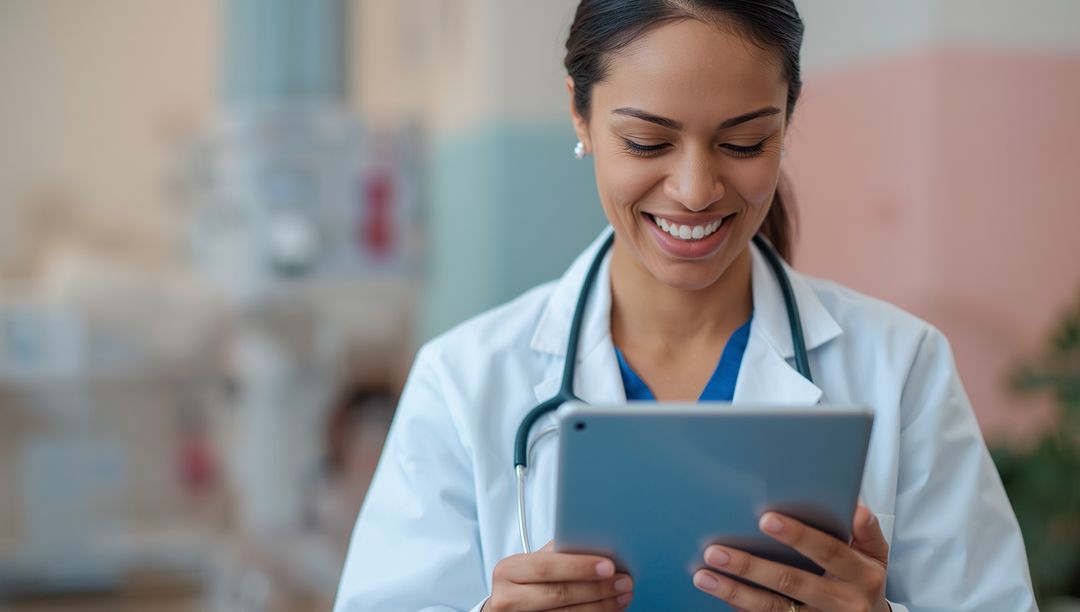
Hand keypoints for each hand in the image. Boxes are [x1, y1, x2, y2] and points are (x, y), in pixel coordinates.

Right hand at [484, 541, 633, 610]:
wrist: (508, 606)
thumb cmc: (525, 581)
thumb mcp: (533, 563)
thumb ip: (558, 554)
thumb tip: (598, 545)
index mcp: (508, 570)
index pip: (546, 567)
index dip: (579, 567)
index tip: (609, 566)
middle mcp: (507, 598)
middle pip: (558, 594)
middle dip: (596, 588)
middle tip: (624, 582)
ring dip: (600, 607)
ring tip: (622, 597)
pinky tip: (608, 610)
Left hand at [692, 504, 889, 611]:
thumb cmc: (865, 577)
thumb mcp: (876, 553)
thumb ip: (865, 530)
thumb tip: (855, 506)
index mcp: (861, 575)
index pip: (828, 551)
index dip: (798, 536)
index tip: (765, 519)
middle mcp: (842, 602)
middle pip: (791, 582)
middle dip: (751, 567)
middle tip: (716, 551)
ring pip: (773, 609)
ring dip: (735, 592)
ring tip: (704, 575)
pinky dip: (741, 609)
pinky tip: (718, 595)